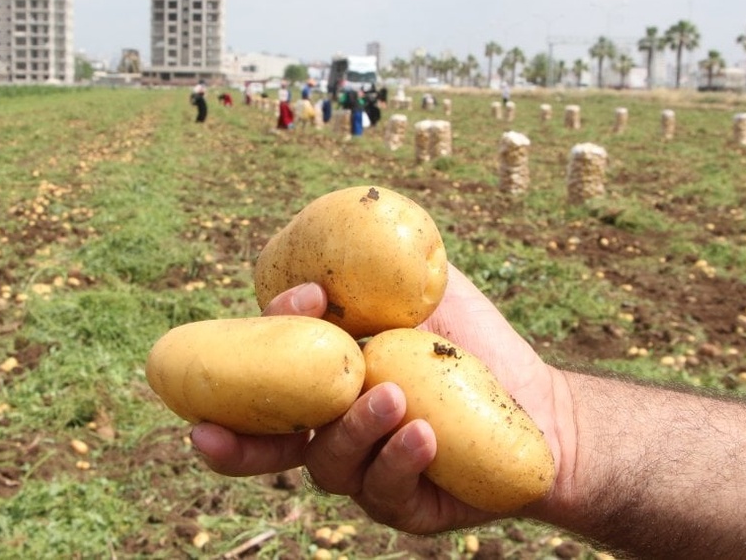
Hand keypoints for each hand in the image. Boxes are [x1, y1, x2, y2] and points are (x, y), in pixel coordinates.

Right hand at [191, 264, 573, 533]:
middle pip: (264, 447)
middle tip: (206, 436)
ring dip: (353, 429)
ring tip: (394, 397)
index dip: (257, 353)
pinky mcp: (404, 507)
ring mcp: (366, 473)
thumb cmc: (475, 344)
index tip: (298, 302)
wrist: (539, 402)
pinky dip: (398, 460)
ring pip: (328, 466)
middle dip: (229, 445)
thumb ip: (376, 266)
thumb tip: (325, 237)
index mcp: (325, 382)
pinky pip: (384, 493)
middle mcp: (333, 430)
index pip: (268, 377)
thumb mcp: (427, 289)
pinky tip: (425, 434)